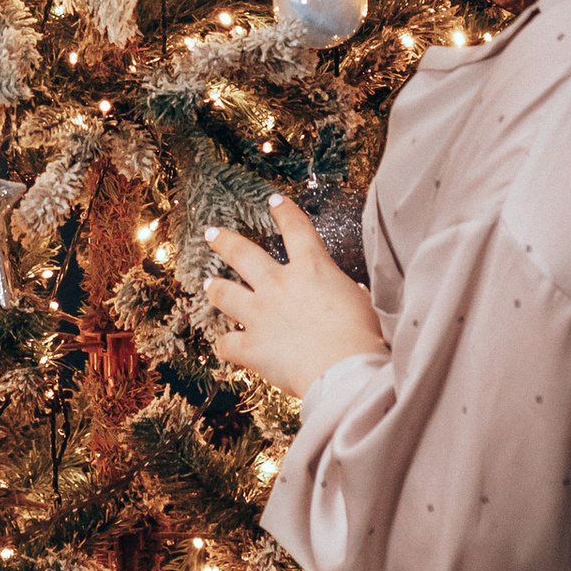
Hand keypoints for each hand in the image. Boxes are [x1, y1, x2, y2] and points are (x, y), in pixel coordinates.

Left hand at [200, 195, 388, 404]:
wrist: (345, 370)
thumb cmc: (362, 337)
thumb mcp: (361, 302)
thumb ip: (346, 293)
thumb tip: (348, 293)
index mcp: (312, 268)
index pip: (296, 228)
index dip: (284, 211)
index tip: (274, 201)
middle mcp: (279, 284)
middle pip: (242, 254)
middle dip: (224, 241)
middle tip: (212, 234)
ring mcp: (260, 314)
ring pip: (224, 293)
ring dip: (214, 287)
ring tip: (208, 284)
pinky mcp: (252, 346)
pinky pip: (227, 343)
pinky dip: (226, 344)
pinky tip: (226, 345)